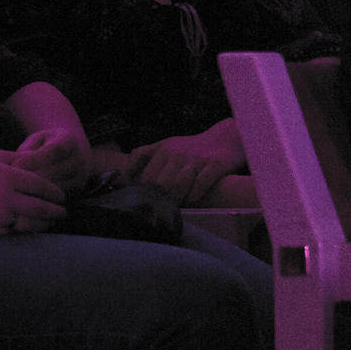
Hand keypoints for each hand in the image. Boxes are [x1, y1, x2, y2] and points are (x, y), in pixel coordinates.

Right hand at [0, 150, 66, 236]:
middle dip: (55, 211)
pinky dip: (20, 231)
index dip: (54, 192)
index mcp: (3, 176)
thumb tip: (31, 161)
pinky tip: (26, 229)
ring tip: (49, 223)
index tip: (62, 195)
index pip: (39, 186)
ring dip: (42, 225)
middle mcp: (1, 199)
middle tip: (63, 212)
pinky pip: (9, 234)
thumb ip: (9, 159)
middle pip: (39, 209)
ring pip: (27, 226)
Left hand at [6, 129, 88, 196]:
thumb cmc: (46, 145)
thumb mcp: (37, 139)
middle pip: (53, 173)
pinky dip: (40, 198)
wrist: (73, 154)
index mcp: (69, 141)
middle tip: (9, 182)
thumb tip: (19, 163)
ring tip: (15, 191)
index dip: (34, 159)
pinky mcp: (75, 192)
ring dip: (34, 190)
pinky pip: (56, 198)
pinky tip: (25, 198)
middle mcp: (78, 161)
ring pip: (53, 189)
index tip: (15, 165)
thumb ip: (28, 148)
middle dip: (30, 178)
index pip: (54, 150)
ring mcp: (79, 178)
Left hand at [127, 118, 246, 203]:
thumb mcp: (165, 145)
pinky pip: (201, 183)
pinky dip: (194, 195)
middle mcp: (177, 153)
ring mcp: (196, 159)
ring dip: (175, 199)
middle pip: (161, 183)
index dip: (144, 193)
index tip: (145, 204)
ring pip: (179, 184)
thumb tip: (124, 174)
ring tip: (174, 208)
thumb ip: (143, 155)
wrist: (226, 138)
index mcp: (163, 149)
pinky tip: (191, 201)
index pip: (146, 176)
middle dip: (159, 199)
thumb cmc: (191, 147)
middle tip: (159, 211)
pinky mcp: (215, 165)